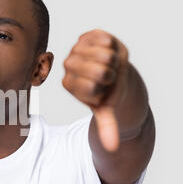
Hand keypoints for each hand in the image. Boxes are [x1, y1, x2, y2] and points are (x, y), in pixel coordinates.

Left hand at [62, 29, 129, 151]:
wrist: (112, 72)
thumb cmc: (107, 92)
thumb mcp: (106, 110)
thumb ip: (107, 126)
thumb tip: (112, 148)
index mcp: (69, 84)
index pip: (91, 88)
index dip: (105, 89)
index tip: (104, 89)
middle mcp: (68, 66)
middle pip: (100, 71)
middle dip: (112, 76)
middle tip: (109, 76)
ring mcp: (76, 49)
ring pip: (105, 54)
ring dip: (114, 62)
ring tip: (110, 64)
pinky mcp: (87, 35)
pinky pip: (106, 39)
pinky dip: (114, 47)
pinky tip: (109, 51)